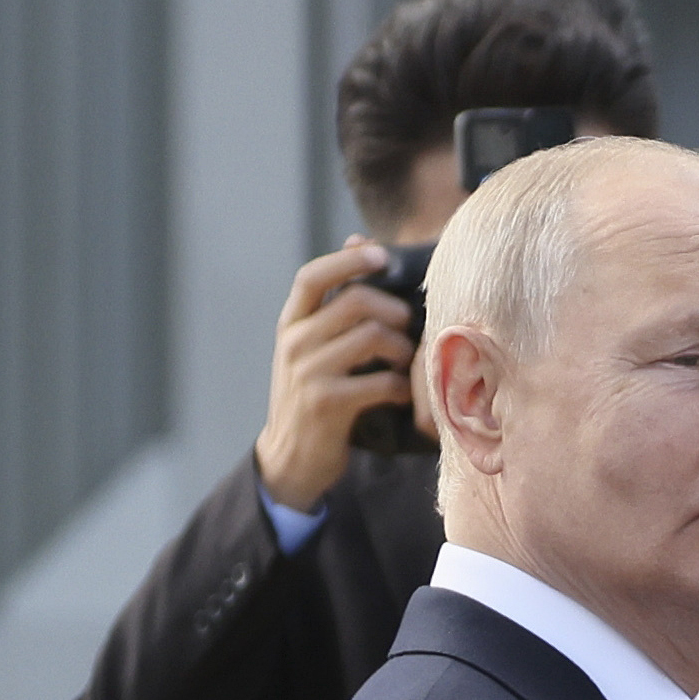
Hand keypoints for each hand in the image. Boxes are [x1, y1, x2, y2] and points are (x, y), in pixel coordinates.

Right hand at [251, 236, 413, 512]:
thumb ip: (334, 301)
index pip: (312, 275)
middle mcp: (294, 342)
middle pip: (356, 302)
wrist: (290, 458)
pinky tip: (400, 394)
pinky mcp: (327, 404)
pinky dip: (401, 387)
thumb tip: (359, 241)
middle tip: (408, 328)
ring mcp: (308, 373)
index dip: (349, 259)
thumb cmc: (314, 394)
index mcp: (290, 324)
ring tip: (406, 364)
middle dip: (395, 311)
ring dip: (403, 350)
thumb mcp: (312, 345)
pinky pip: (381, 381)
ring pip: (373, 337)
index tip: (382, 257)